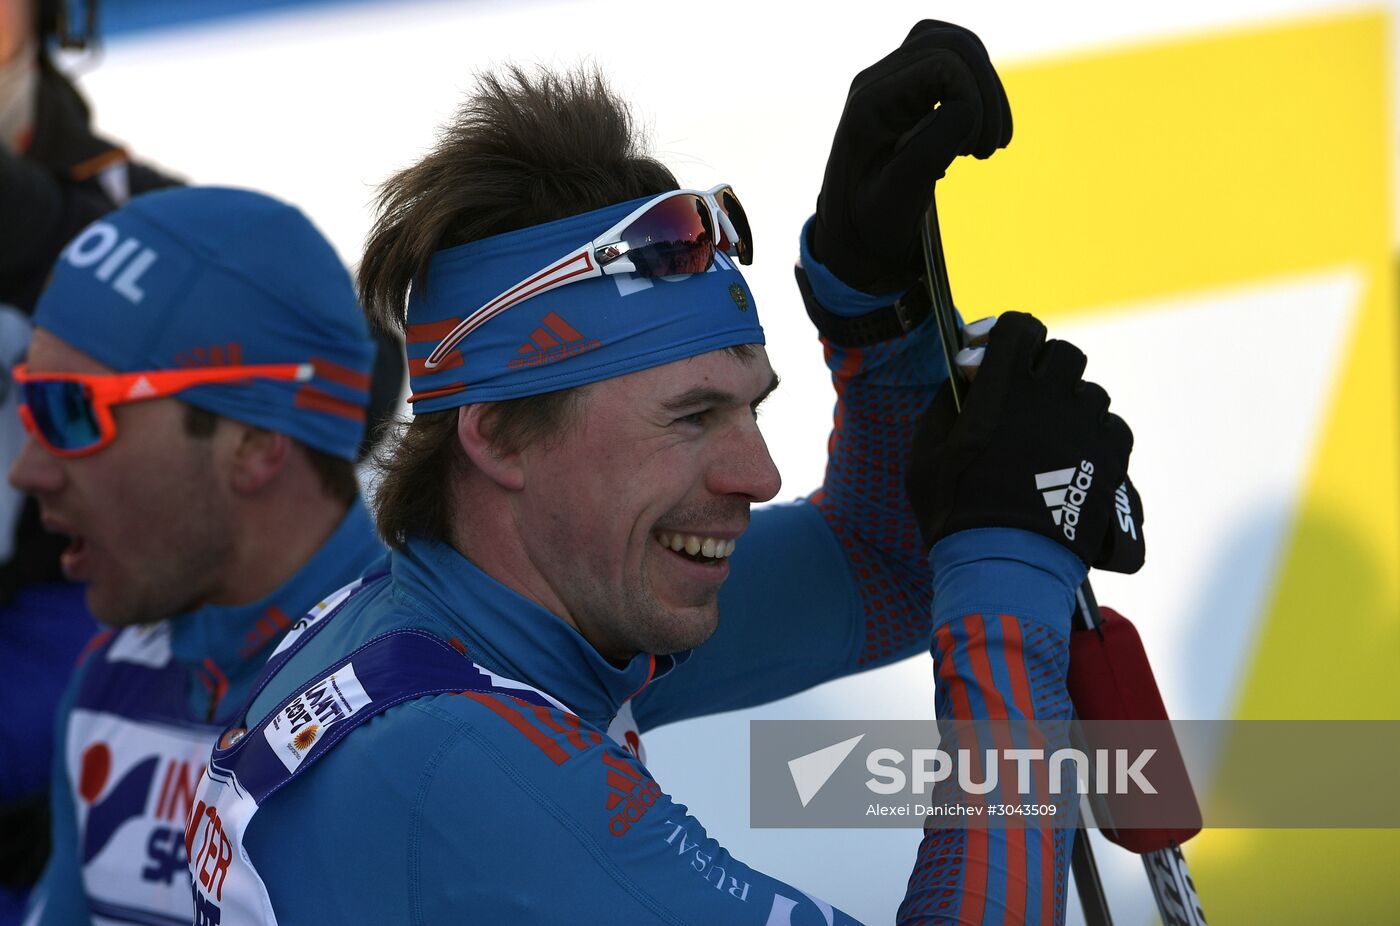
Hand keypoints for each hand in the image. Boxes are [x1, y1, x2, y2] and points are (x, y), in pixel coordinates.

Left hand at [810, 21, 1011, 295]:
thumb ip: (927, 151)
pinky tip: (977, 137)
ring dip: (986, 91)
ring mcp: (892, 83)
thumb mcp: (896, 198)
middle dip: (986, 90)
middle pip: (950, 43)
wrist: (854, 237)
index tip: (977, 152)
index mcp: (870, 103)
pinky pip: (954, 66)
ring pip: (955, 48)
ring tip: (986, 144)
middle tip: (988, 147)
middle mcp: (878, 82)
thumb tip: (966, 108)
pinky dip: (979, 95)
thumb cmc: (870, 224)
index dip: (975, 99)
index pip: (942, 64)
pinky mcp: (908, 93)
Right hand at [906, 312, 1144, 572]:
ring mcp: (1085, 428)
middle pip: (1064, 353)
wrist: (1004, 565)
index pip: (1021, 327)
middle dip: (1043, 367)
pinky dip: (1095, 434)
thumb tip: (963, 381)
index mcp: (1002, 390)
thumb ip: (944, 407)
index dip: (1007, 335)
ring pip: (1090, 391)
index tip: (991, 357)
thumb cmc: (954, 512)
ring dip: (1069, 404)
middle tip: (1024, 397)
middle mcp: (1050, 399)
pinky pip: (1113, 426)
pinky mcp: (1110, 460)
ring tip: (1049, 436)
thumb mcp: (925, 455)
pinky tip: (1073, 457)